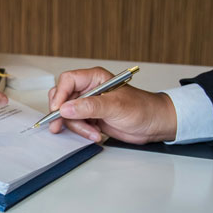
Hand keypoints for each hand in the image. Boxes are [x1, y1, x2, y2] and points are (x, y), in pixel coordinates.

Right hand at [48, 67, 176, 143]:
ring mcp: (89, 104)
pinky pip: (76, 124)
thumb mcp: (115, 106)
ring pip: (68, 114)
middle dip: (62, 113)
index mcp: (94, 78)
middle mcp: (89, 89)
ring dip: (77, 126)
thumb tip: (66, 108)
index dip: (60, 95)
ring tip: (92, 132)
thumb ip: (89, 107)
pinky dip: (82, 131)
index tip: (58, 110)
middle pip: (63, 98)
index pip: (68, 81)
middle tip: (59, 125)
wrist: (153, 124)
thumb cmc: (141, 108)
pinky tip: (95, 134)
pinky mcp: (91, 118)